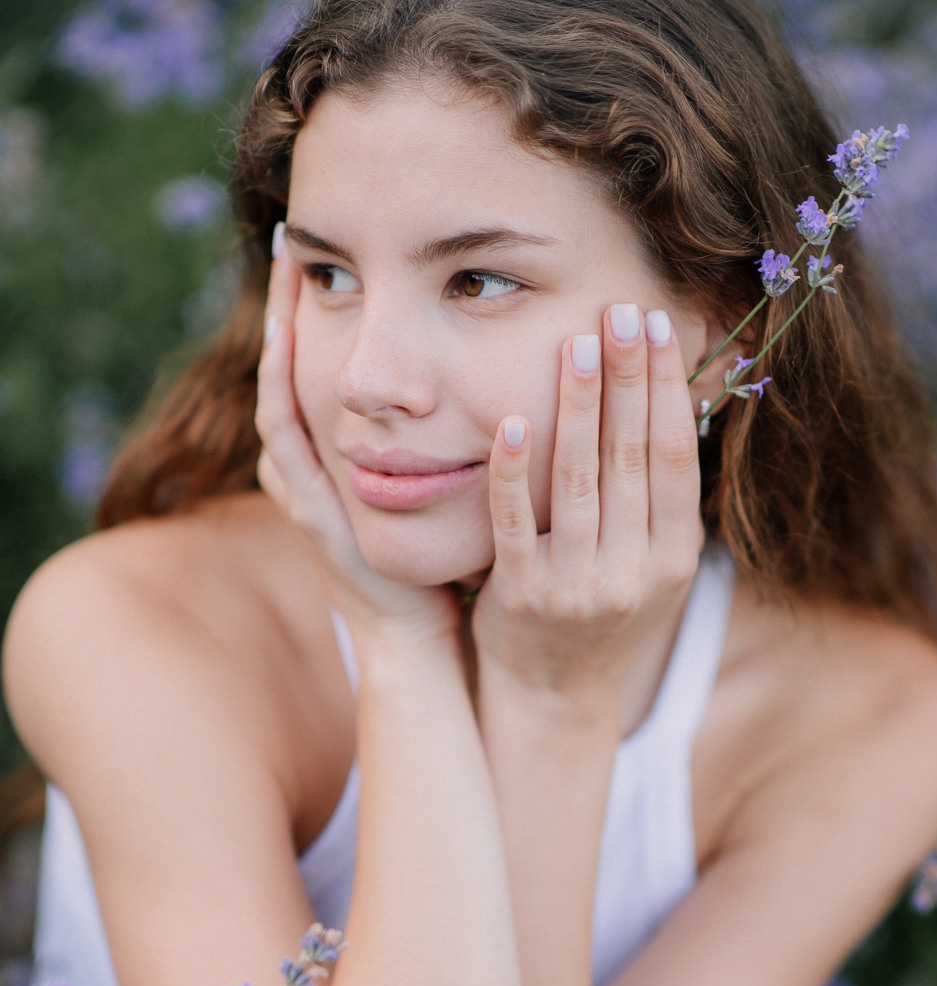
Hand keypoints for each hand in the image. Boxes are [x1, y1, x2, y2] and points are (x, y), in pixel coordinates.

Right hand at [256, 247, 457, 642]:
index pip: (320, 374)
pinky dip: (282, 388)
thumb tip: (502, 381)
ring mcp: (299, 490)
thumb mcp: (442, 486)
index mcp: (337, 462)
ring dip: (279, 334)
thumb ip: (453, 437)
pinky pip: (285, 437)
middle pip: (287, 373)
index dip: (320, 316)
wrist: (417, 636)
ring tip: (287, 274)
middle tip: (291, 244)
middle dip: (289, 308)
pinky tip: (287, 345)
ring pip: (278, 395)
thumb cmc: (441, 564)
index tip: (331, 256)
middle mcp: (307, 470)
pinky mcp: (307, 511)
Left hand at [472, 303, 703, 710]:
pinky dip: (513, 469)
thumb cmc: (605, 617)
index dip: (666, 388)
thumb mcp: (653, 568)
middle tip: (620, 311)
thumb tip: (673, 400)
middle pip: (631, 456)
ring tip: (577, 344)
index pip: (674, 456)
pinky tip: (511, 420)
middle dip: (627, 377)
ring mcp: (575, 584)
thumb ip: (662, 501)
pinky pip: (515, 520)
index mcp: (672, 558)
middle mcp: (632, 571)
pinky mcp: (520, 593)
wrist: (555, 696)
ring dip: (577, 406)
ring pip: (578, 479)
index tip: (657, 328)